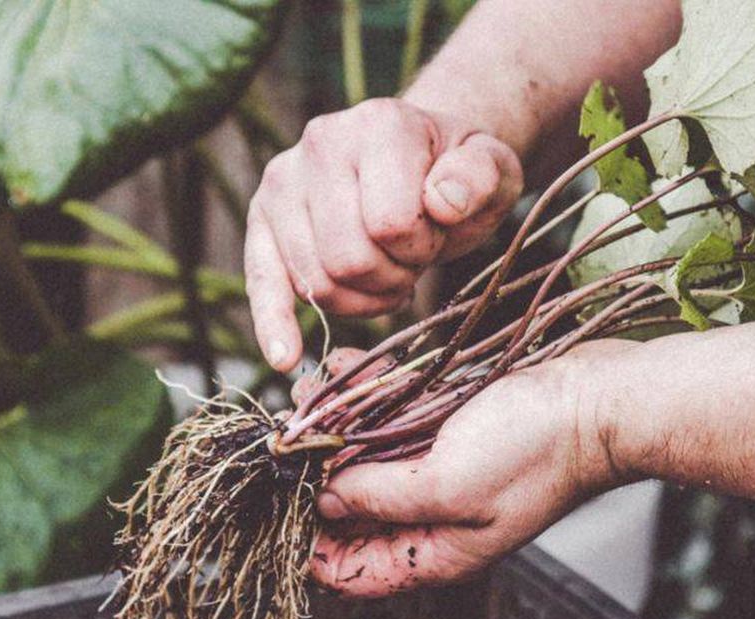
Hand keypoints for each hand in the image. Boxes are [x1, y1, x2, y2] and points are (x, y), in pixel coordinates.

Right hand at [245, 97, 523, 371]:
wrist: (423, 161)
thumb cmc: (458, 174)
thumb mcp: (493, 171)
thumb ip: (481, 179)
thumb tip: (443, 200)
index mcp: (380, 124)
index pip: (390, 224)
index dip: (420, 247)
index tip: (435, 231)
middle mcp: (321, 143)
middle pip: (348, 259)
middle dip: (391, 276)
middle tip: (411, 258)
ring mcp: (284, 181)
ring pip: (317, 282)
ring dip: (362, 297)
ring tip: (386, 269)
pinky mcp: (263, 218)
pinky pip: (262, 279)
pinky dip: (272, 322)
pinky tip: (284, 357)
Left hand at [305, 341, 635, 596]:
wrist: (599, 397)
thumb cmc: (537, 451)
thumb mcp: (445, 486)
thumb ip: (377, 496)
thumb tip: (322, 497)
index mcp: (433, 552)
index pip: (349, 570)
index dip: (307, 543)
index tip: (276, 499)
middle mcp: (431, 518)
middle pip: (350, 514)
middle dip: (313, 477)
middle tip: (285, 437)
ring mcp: (439, 471)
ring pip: (364, 460)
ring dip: (331, 430)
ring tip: (305, 398)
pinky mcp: (449, 428)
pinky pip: (390, 419)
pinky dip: (361, 398)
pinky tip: (337, 373)